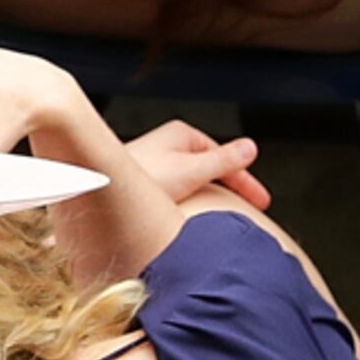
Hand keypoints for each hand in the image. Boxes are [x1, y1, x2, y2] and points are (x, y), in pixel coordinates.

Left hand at [124, 118, 268, 214]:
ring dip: (208, 199)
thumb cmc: (141, 180)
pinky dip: (189, 206)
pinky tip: (190, 223)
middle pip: (208, 169)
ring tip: (224, 220)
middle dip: (229, 189)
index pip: (224, 156)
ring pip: (191, 183)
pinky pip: (176, 195)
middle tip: (250, 211)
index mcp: (180, 136)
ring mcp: (153, 166)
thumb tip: (251, 148)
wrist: (97, 192)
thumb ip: (224, 161)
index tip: (262, 201)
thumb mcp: (192, 170)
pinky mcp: (141, 186)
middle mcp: (166, 147)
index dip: (245, 179)